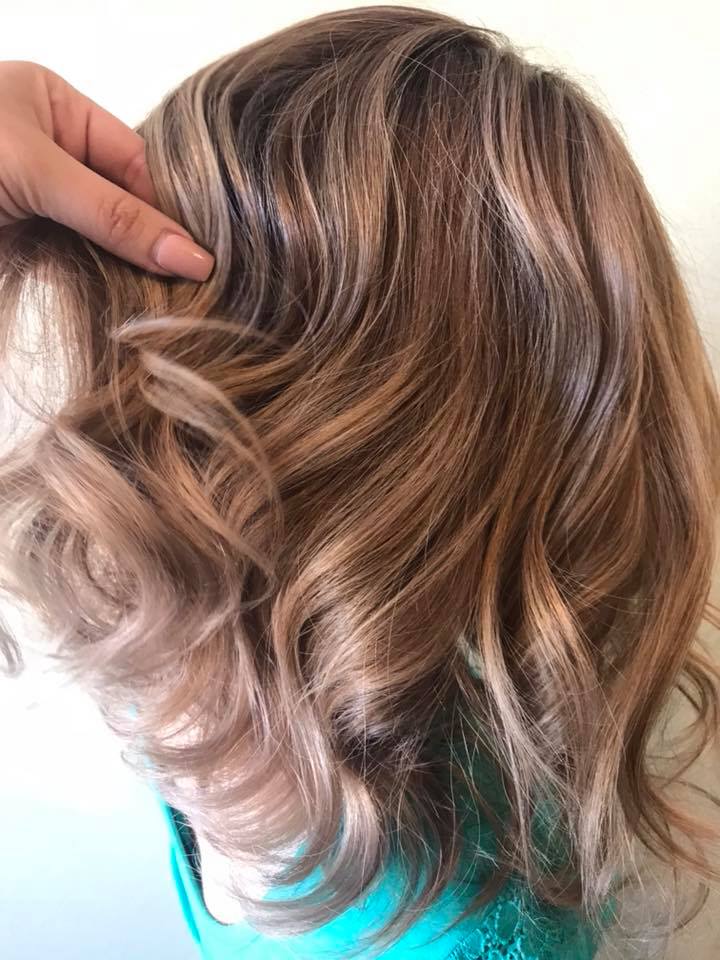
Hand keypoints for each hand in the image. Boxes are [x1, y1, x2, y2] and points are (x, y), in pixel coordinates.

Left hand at [0, 61, 213, 280]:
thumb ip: (113, 214)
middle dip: (154, 242)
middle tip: (198, 282)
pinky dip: (102, 287)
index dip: (170, 205)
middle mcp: (52, 153)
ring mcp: (38, 204)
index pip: (135, 160)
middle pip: (125, 202)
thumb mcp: (39, 172)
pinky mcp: (26, 248)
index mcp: (56, 108)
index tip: (201, 251)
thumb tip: (191, 256)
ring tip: (176, 299)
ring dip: (131, 271)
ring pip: (104, 241)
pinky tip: (135, 304)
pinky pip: (78, 268)